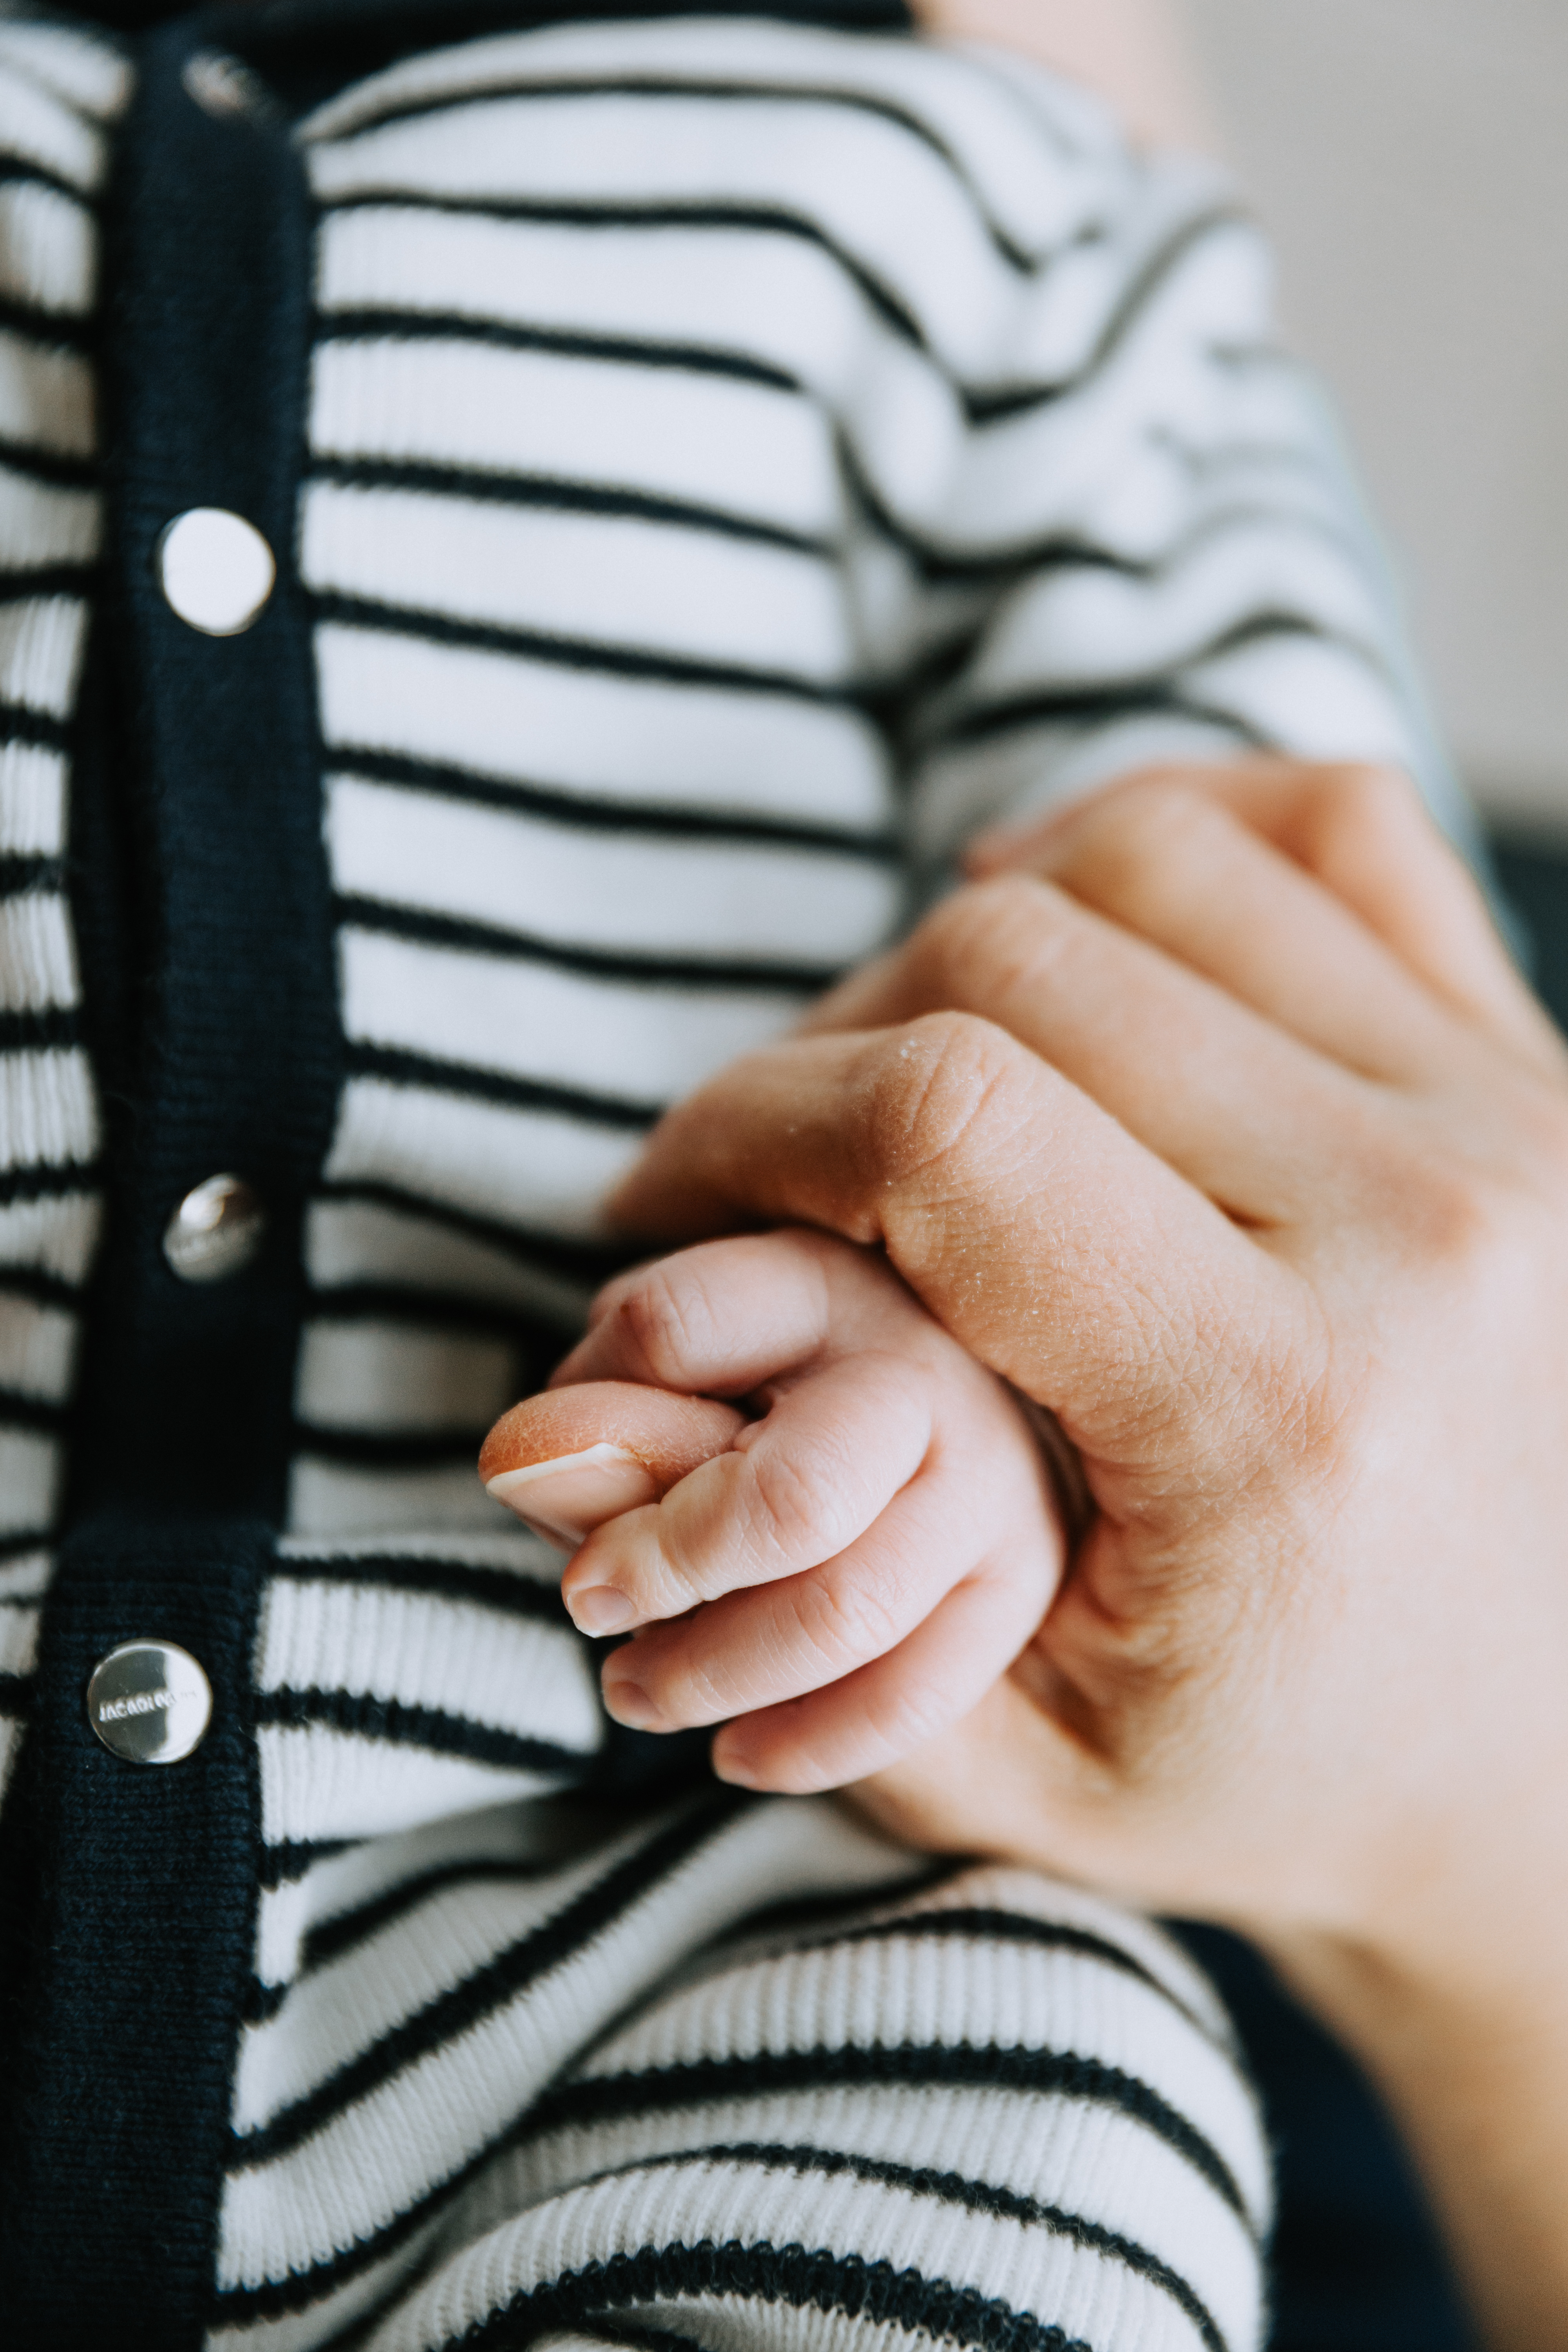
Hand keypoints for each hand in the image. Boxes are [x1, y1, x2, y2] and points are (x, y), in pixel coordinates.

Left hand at [481, 1229, 1059, 1792]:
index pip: (675, 1330)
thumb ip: (590, 1418)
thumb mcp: (656, 1372)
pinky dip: (808, 1747)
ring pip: (847, 1611)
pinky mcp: (1020, 1580)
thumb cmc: (754, 1386)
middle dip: (669, 1577)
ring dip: (714, 1676)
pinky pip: (917, 1697)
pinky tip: (735, 1751)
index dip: (586, 1415)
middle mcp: (926, 1372)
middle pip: (794, 1498)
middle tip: (585, 1604)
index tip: (544, 1469)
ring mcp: (992, 1481)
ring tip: (633, 1689)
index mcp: (818, 1283)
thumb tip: (525, 1469)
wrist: (922, 1412)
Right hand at [601, 759, 1567, 2340]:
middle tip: (773, 1164)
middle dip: (829, 1042)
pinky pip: (1333, 824)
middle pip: (1020, 964)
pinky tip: (1083, 934)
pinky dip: (1173, 832)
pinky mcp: (1533, 1059)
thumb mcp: (1013, 1766)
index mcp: (1278, 1415)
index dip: (746, 1121)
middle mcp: (1423, 1224)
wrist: (1536, 1765)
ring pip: (1150, 860)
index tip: (666, 1195)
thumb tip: (575, 1437)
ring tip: (907, 1064)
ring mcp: (1504, 1113)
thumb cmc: (1269, 1771)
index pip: (945, 1123)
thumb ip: (790, 1602)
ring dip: (976, 932)